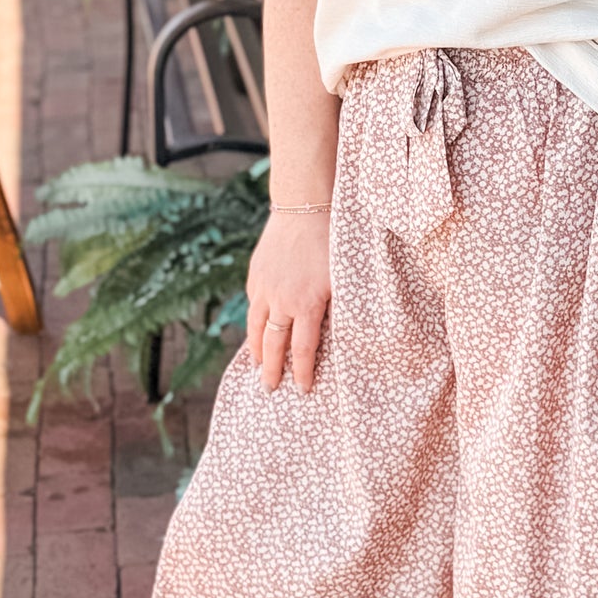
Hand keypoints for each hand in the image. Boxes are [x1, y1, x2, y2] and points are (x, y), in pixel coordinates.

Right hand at [245, 212, 331, 391]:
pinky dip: (255, 322)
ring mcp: (265, 287)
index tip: (303, 390)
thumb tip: (342, 335)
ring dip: (257, 350)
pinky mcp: (256, 274)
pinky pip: (253, 305)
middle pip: (274, 345)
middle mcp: (281, 300)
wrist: (305, 206)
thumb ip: (340, 307)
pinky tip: (258, 329)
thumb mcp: (345, 278)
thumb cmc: (334, 241)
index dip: (303, 373)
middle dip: (272, 370)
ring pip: (257, 327)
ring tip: (257, 365)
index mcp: (307, 304)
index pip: (303, 350)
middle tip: (269, 389)